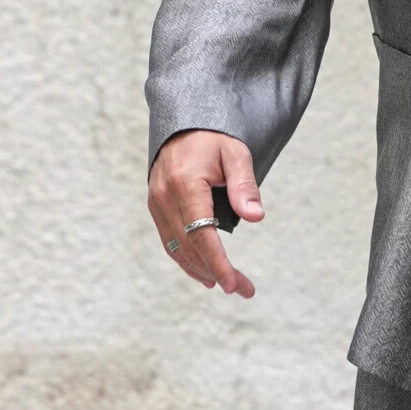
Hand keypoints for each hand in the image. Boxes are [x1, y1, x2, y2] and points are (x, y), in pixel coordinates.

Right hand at [148, 129, 263, 297]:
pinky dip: (184, 258)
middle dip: (215, 272)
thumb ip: (244, 185)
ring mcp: (156, 202)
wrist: (183, 120)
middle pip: (189, 248)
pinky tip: (201, 269)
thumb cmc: (214, 137)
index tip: (235, 284)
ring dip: (199, 270)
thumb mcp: (236, 154)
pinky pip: (168, 239)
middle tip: (242, 289)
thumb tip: (255, 216)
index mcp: (185, 185)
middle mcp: (165, 197)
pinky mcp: (155, 204)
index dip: (219, 264)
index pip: (201, 236)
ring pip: (175, 248)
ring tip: (225, 284)